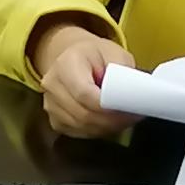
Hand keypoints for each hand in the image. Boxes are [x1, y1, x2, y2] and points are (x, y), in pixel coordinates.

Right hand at [33, 21, 140, 138]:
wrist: (75, 58)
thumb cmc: (96, 54)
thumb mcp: (113, 52)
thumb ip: (121, 72)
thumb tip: (131, 95)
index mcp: (65, 64)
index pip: (84, 93)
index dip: (107, 106)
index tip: (128, 109)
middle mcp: (52, 85)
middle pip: (82, 114)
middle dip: (111, 120)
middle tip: (134, 117)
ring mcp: (51, 105)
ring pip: (82, 126)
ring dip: (107, 127)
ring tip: (127, 119)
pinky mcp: (55, 120)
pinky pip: (79, 132)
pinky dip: (99, 130)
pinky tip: (113, 123)